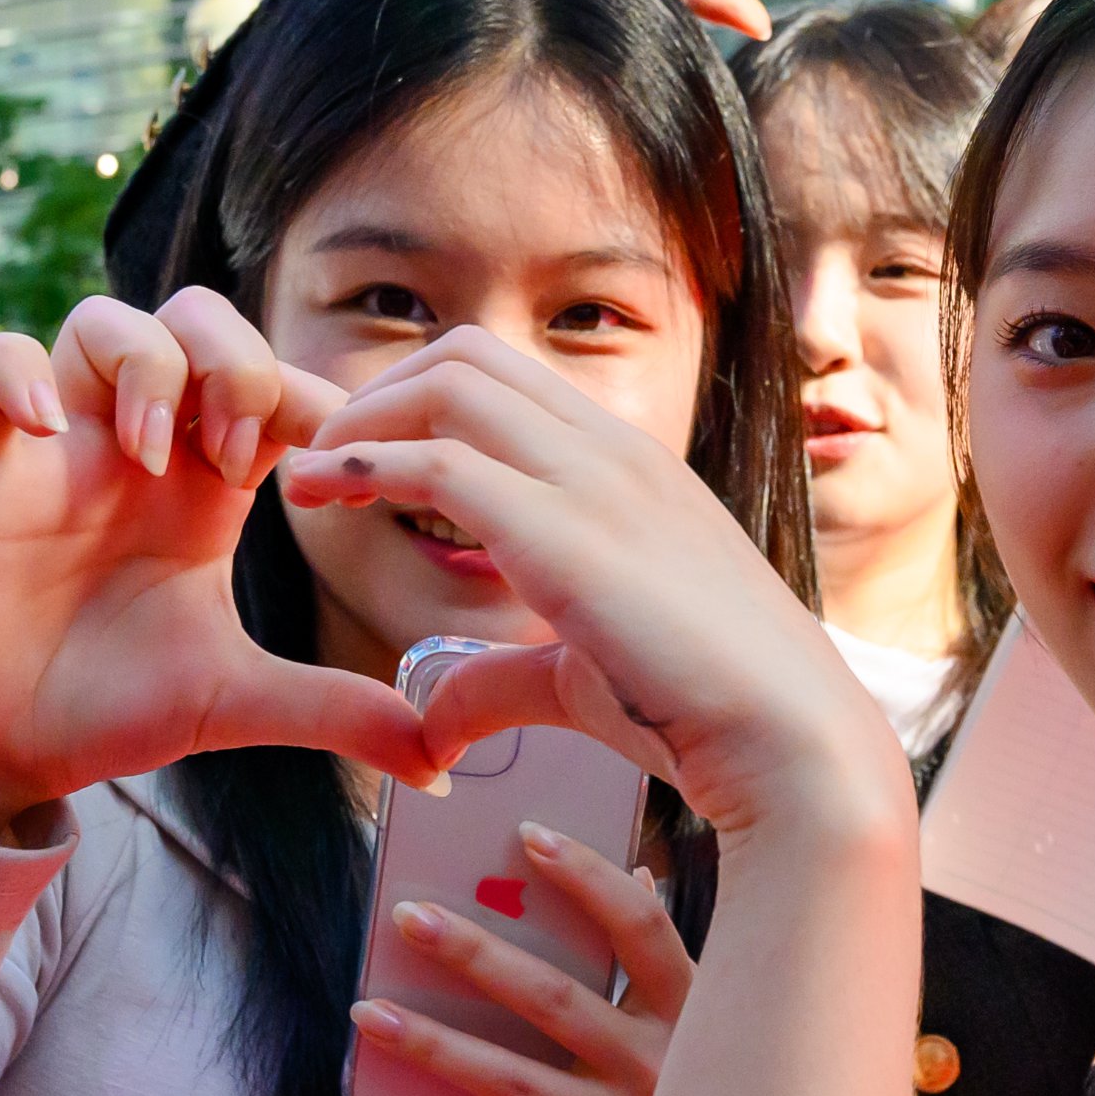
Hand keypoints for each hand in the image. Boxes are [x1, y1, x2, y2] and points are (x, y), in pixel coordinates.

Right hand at [0, 289, 433, 843]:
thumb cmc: (104, 712)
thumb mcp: (234, 704)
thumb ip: (335, 710)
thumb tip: (440, 762)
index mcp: (206, 486)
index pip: (276, 388)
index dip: (313, 404)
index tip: (330, 482)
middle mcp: (137, 447)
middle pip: (199, 320)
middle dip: (234, 365)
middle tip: (233, 460)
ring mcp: (57, 443)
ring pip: (105, 320)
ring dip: (143, 366)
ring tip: (147, 459)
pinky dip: (20, 370)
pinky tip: (44, 428)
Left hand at [287, 328, 905, 842]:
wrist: (788, 739)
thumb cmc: (700, 712)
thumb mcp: (581, 677)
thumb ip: (501, 677)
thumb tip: (431, 716)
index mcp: (629, 467)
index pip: (510, 381)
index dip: (421, 403)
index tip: (363, 455)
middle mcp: (611, 451)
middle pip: (469, 356)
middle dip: (380, 391)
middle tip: (321, 453)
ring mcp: (592, 478)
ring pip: (446, 385)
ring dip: (360, 419)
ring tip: (306, 471)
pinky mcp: (562, 529)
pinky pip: (437, 462)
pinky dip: (362, 467)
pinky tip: (317, 495)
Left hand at [363, 824, 692, 1095]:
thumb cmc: (707, 1078)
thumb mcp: (707, 1013)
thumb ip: (664, 953)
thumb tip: (636, 873)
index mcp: (693, 1010)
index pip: (642, 929)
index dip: (590, 879)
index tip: (529, 836)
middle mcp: (659, 1068)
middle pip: (554, 1002)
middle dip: (475, 956)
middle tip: (408, 917)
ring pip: (515, 1084)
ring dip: (436, 1047)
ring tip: (371, 1013)